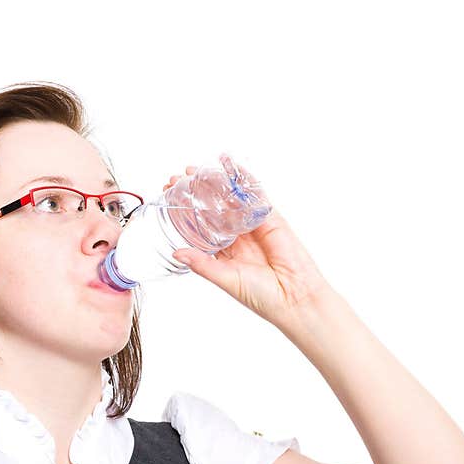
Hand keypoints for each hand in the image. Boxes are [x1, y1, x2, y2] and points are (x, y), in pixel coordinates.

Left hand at [167, 153, 331, 325]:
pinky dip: (244, 178)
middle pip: (213, 209)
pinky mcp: (270, 218)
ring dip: (214, 183)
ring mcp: (253, 225)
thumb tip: (176, 252)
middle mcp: (238, 236)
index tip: (170, 199)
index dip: (186, 212)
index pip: (201, 226)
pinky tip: (230, 166)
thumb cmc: (262, 295)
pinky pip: (255, 194)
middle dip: (195, 194)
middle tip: (177, 180)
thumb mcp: (225, 279)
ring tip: (195, 170)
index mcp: (225, 252)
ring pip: (231, 199)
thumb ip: (202, 264)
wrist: (293, 298)